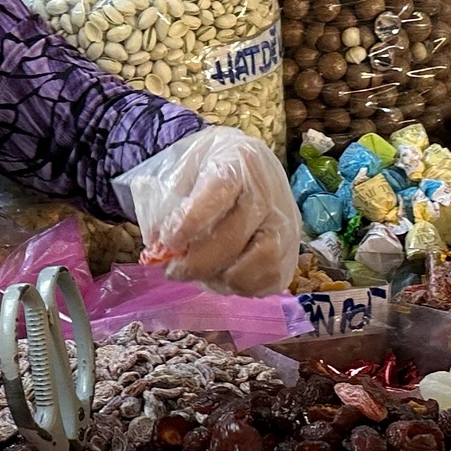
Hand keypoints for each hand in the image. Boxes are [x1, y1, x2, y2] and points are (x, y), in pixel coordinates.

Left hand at [116, 126, 299, 296]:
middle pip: (235, 237)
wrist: (253, 164)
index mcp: (239, 163)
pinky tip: (223, 277)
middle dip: (197, 263)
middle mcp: (269, 193)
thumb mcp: (185, 166)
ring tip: (201, 277)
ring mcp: (286, 223)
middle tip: (173, 271)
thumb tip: (158, 246)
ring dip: (224, 278)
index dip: (190, 223)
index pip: (218, 193)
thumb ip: (168, 201)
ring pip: (260, 262)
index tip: (168, 242)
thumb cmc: (212, 166)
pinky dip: (243, 287)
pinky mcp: (293, 250)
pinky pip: (270, 280)